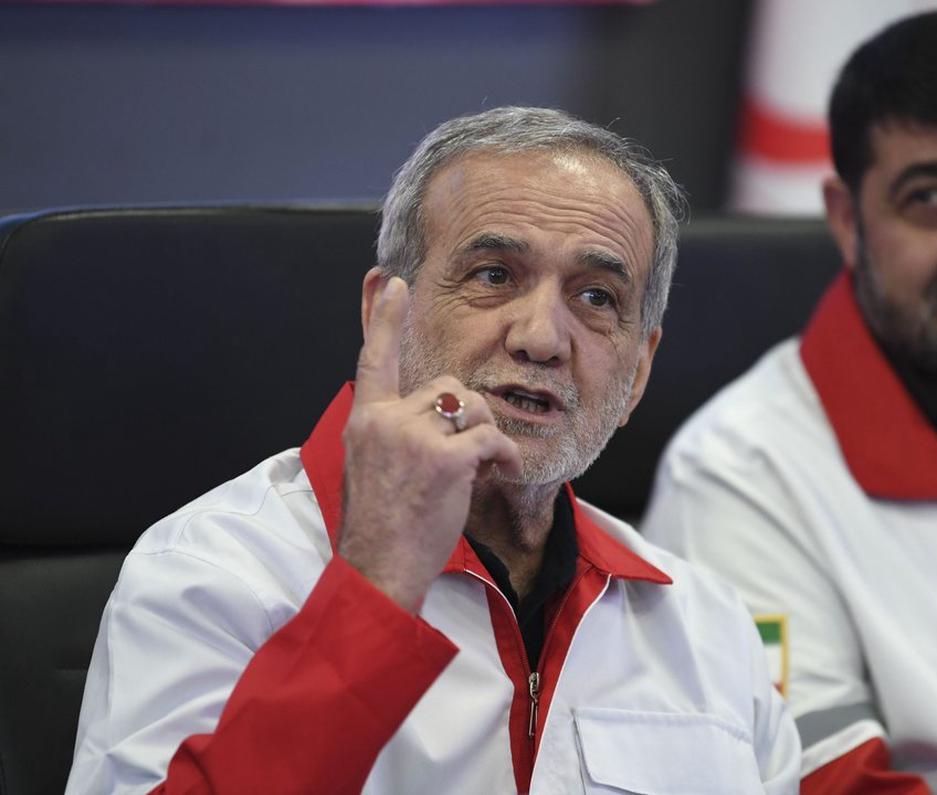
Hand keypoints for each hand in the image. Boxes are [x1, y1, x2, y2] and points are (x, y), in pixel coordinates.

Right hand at [338, 276, 521, 611]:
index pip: (374, 358)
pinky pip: (492, 438)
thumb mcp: (370, 467)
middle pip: (446, 385)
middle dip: (466, 415)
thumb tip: (424, 418)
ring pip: (471, 406)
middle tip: (467, 454)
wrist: (379, 568)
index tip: (391, 284)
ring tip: (480, 467)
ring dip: (484, 433)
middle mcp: (385, 420)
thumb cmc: (382, 527)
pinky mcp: (445, 458)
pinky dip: (504, 456)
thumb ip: (391, 433)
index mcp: (364, 420)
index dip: (386, 319)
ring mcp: (414, 437)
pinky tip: (499, 473)